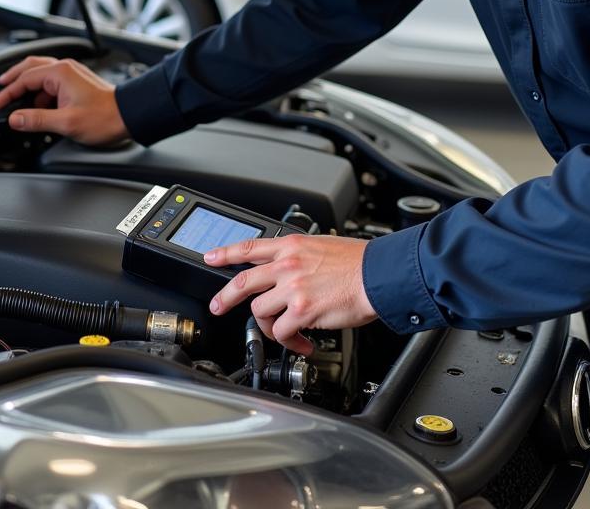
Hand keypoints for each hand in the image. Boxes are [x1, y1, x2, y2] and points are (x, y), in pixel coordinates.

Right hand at [0, 56, 129, 145]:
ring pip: (40, 75)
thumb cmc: (105, 117)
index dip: (6, 92)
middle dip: (11, 81)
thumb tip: (15, 119)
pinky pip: (51, 84)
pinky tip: (37, 109)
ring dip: (26, 88)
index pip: (23, 78)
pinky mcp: (76, 83)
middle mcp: (65, 69)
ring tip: (15, 105)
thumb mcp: (66, 123)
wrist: (129, 116)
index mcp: (60, 73)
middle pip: (29, 67)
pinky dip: (39, 94)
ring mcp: (71, 75)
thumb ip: (36, 120)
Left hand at [205, 234, 376, 354]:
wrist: (378, 274)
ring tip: (287, 333)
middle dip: (225, 297)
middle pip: (243, 282)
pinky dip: (291, 342)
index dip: (226, 253)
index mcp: (291, 246)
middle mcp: (287, 265)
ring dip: (271, 326)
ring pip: (261, 311)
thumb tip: (287, 271)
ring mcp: (292, 287)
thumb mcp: (320, 246)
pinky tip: (303, 344)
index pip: (249, 247)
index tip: (211, 257)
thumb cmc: (358, 262)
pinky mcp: (302, 310)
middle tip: (217, 307)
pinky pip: (283, 332)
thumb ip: (299, 257)